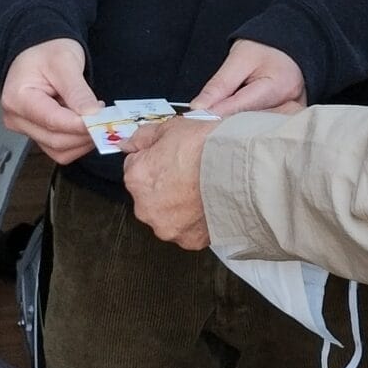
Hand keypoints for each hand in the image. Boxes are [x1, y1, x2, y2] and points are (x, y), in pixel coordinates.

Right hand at [0, 38, 100, 164]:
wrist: (41, 49)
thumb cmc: (48, 51)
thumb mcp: (66, 62)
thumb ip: (78, 91)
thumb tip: (92, 115)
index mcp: (18, 98)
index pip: (52, 120)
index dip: (79, 125)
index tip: (102, 121)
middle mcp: (17, 118)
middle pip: (56, 140)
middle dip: (85, 133)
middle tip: (106, 119)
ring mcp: (26, 128)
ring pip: (59, 150)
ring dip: (83, 139)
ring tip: (95, 117)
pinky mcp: (37, 134)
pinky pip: (60, 149)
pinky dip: (78, 141)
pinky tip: (85, 123)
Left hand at [121, 119, 213, 248]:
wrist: (239, 169)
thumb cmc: (206, 147)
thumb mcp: (171, 128)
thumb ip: (143, 137)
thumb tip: (127, 144)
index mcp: (136, 178)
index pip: (136, 167)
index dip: (156, 159)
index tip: (173, 157)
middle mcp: (146, 208)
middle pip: (150, 195)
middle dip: (165, 186)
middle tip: (190, 173)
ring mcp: (168, 227)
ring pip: (168, 216)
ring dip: (180, 206)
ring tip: (203, 189)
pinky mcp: (189, 240)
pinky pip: (189, 230)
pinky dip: (197, 221)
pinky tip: (210, 204)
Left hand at [191, 39, 305, 117]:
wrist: (286, 46)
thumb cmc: (264, 47)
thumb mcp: (239, 58)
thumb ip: (219, 85)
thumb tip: (198, 107)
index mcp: (279, 86)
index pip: (241, 106)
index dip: (216, 114)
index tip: (194, 119)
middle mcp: (289, 105)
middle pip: (249, 122)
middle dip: (225, 122)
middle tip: (201, 123)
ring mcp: (290, 115)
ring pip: (254, 127)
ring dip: (233, 126)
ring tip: (214, 124)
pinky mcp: (285, 120)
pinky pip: (261, 127)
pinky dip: (245, 125)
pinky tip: (231, 124)